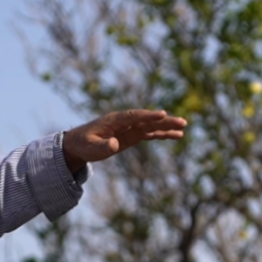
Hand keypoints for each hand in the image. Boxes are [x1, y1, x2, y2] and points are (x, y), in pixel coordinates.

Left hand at [63, 109, 188, 171]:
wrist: (79, 144)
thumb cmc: (83, 144)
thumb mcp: (90, 147)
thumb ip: (102, 146)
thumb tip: (115, 145)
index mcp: (115, 120)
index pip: (134, 116)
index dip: (148, 116)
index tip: (162, 114)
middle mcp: (125, 122)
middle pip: (148, 120)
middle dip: (165, 121)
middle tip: (182, 122)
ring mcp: (130, 128)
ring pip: (152, 126)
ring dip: (167, 127)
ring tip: (183, 128)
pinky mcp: (132, 135)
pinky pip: (150, 134)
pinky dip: (162, 135)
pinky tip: (176, 136)